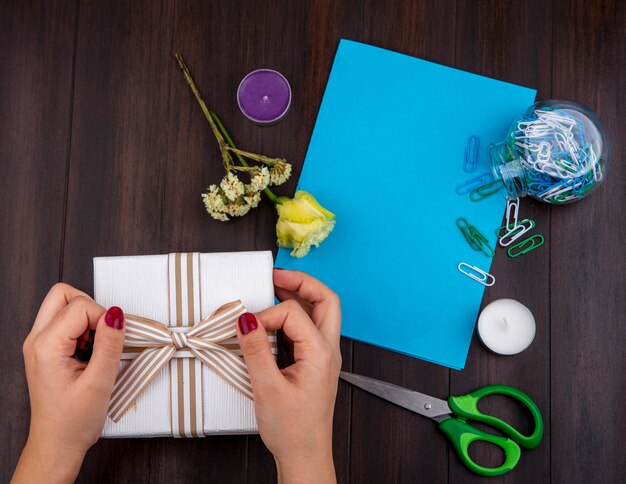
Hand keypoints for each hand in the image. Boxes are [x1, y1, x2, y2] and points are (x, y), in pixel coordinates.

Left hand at [13, 283, 125, 483]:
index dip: (104, 318)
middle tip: (103, 335)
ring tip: (95, 348)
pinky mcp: (46, 349)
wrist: (57, 444)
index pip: (81, 306)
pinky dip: (83, 329)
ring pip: (64, 305)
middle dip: (91, 308)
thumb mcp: (99, 383)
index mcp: (46, 346)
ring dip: (87, 319)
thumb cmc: (72, 421)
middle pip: (64, 294)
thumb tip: (117, 314)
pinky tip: (89, 353)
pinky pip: (65, 321)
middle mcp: (36, 340)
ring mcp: (39, 344)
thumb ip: (109, 344)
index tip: (113, 341)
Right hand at [236, 269, 341, 483]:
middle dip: (302, 282)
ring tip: (274, 288)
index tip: (247, 328)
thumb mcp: (267, 388)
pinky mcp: (314, 363)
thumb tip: (245, 319)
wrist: (305, 456)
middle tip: (276, 275)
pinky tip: (274, 320)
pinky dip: (293, 317)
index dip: (268, 314)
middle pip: (326, 300)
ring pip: (320, 313)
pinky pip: (308, 329)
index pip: (294, 313)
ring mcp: (323, 356)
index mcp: (321, 353)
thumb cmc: (293, 430)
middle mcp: (327, 350)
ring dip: (299, 296)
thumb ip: (256, 350)